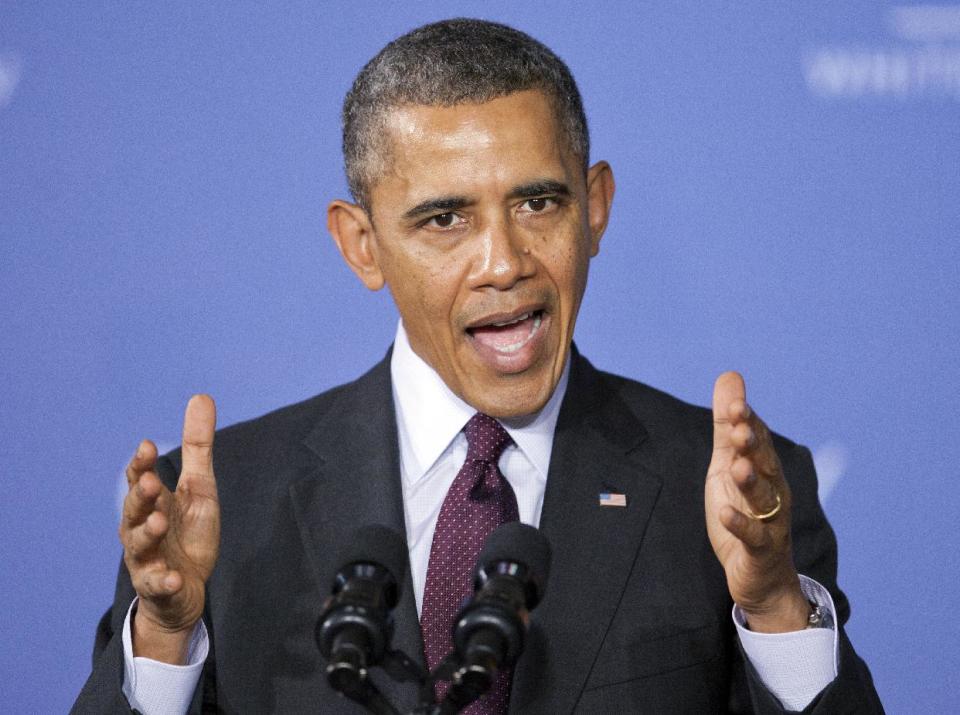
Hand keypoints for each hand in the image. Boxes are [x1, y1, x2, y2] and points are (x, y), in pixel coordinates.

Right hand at [119, 394, 219, 661]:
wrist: (183, 590)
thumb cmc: (187, 533)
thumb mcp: (199, 488)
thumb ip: (198, 447)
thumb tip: (201, 396)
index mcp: (151, 503)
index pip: (139, 480)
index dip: (140, 465)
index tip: (147, 447)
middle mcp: (141, 529)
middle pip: (134, 511)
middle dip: (140, 496)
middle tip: (151, 482)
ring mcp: (148, 559)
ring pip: (140, 546)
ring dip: (149, 533)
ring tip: (161, 522)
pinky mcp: (159, 587)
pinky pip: (159, 585)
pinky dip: (165, 581)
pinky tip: (175, 577)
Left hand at [705, 372, 808, 632]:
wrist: (761, 576)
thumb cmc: (744, 513)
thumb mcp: (727, 466)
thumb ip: (727, 426)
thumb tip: (730, 376)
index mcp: (764, 470)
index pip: (757, 440)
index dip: (747, 422)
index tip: (735, 403)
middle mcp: (773, 492)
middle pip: (765, 465)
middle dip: (754, 445)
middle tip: (739, 427)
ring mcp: (769, 522)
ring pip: (763, 499)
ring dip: (751, 482)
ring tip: (737, 466)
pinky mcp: (761, 550)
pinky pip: (753, 536)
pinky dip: (740, 524)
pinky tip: (724, 513)